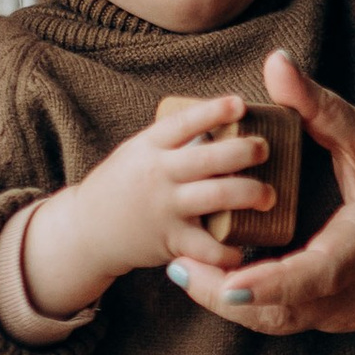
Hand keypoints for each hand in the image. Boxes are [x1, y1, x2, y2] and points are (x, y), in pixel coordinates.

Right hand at [22, 96, 276, 315]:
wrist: (86, 230)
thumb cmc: (122, 185)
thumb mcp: (138, 151)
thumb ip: (173, 139)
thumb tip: (223, 119)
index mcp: (149, 146)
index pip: (184, 122)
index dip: (214, 111)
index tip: (239, 103)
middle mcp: (157, 173)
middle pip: (209, 157)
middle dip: (244, 151)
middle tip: (265, 150)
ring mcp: (164, 207)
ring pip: (216, 196)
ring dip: (249, 193)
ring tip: (269, 196)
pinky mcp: (169, 240)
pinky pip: (206, 246)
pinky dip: (228, 251)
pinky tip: (245, 249)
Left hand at [170, 49, 354, 338]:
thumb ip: (317, 104)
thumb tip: (275, 61)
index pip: (316, 272)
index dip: (269, 283)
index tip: (224, 285)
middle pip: (287, 310)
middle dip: (226, 297)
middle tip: (176, 268)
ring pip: (287, 321)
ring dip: (235, 304)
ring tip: (187, 273)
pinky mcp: (351, 313)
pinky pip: (297, 318)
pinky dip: (259, 304)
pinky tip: (223, 278)